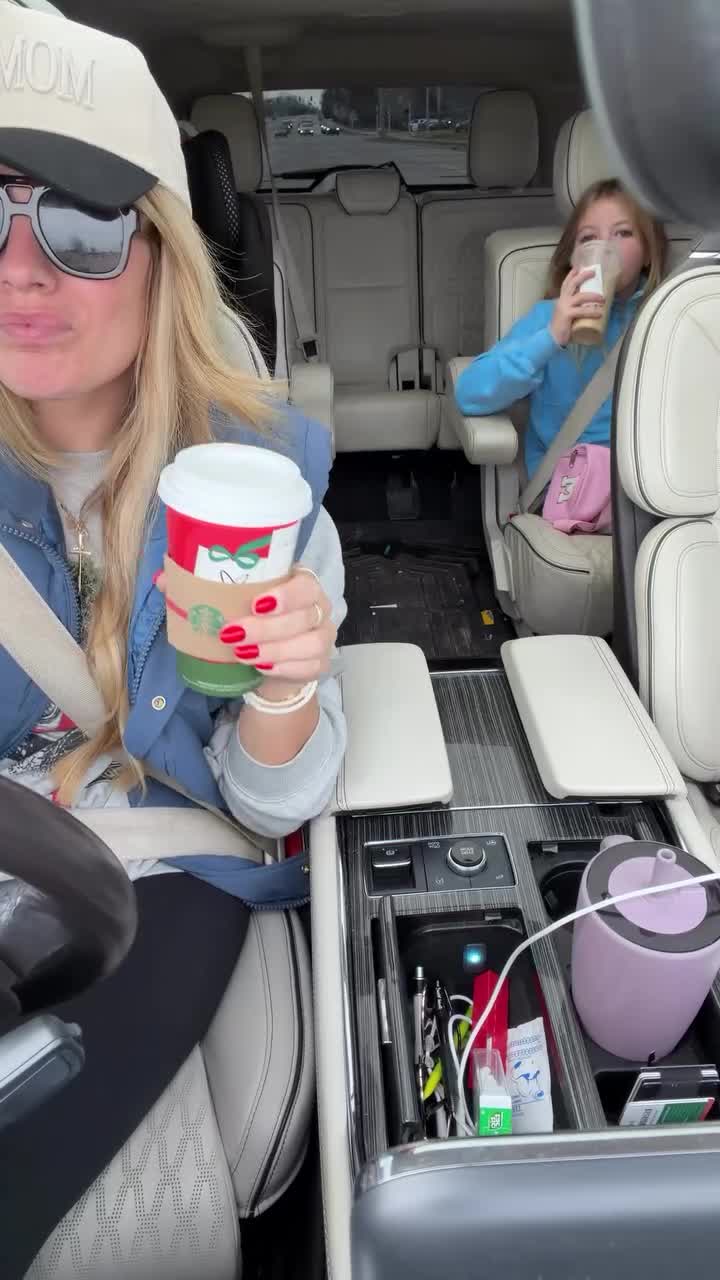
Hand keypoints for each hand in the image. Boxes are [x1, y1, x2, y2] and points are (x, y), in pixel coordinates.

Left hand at [218, 567, 335, 688]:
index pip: (306, 586)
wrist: (269, 658)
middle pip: (303, 617)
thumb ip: (235, 593)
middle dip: (267, 628)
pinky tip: (261, 668)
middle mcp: (320, 608)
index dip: (286, 596)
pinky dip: (283, 668)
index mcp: (305, 585)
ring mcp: (324, 636)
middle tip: (234, 634)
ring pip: (311, 644)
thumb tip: (195, 592)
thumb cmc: (255, 619)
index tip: (256, 605)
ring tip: (243, 654)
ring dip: (274, 650)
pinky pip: (310, 667)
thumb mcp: (246, 600)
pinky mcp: (322, 662)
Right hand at [550, 267, 604, 346]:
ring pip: (580, 296)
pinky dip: (592, 311)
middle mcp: (562, 300)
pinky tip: (600, 313)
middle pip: (572, 284)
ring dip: (593, 296)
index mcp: (561, 299)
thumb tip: (590, 307)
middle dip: (583, 276)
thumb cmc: (561, 328)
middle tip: (593, 272)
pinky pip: (582, 311)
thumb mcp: (567, 314)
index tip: (579, 267)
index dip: (572, 274)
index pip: (566, 284)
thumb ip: (575, 309)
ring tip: (603, 298)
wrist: (551, 339)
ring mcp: (564, 307)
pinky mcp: (567, 315)